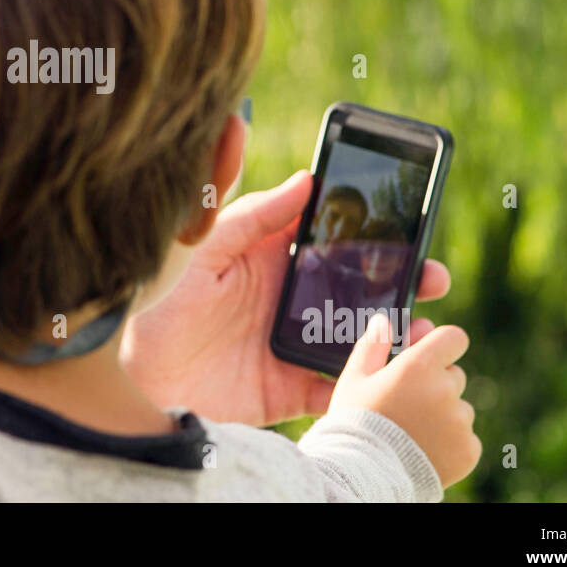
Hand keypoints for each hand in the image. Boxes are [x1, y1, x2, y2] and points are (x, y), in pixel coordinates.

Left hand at [120, 170, 450, 425]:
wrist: (132, 370)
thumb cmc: (160, 296)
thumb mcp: (206, 246)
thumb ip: (254, 215)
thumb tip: (306, 179)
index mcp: (272, 259)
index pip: (332, 241)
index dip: (373, 234)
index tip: (410, 225)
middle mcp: (288, 300)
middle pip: (357, 289)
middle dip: (401, 282)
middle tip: (434, 278)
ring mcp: (291, 344)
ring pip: (357, 337)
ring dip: (395, 333)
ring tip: (426, 329)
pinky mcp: (287, 388)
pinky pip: (337, 387)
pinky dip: (368, 383)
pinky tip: (394, 375)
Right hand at [332, 314, 479, 487]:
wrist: (363, 474)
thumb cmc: (354, 422)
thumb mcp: (354, 380)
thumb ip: (372, 346)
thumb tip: (384, 321)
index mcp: (419, 365)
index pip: (454, 338)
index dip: (443, 344)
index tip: (431, 355)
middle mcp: (445, 389)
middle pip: (454, 375)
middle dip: (436, 384)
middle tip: (407, 403)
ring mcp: (460, 421)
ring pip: (459, 408)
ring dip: (443, 415)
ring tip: (412, 432)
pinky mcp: (468, 449)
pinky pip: (466, 438)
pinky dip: (451, 443)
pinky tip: (424, 449)